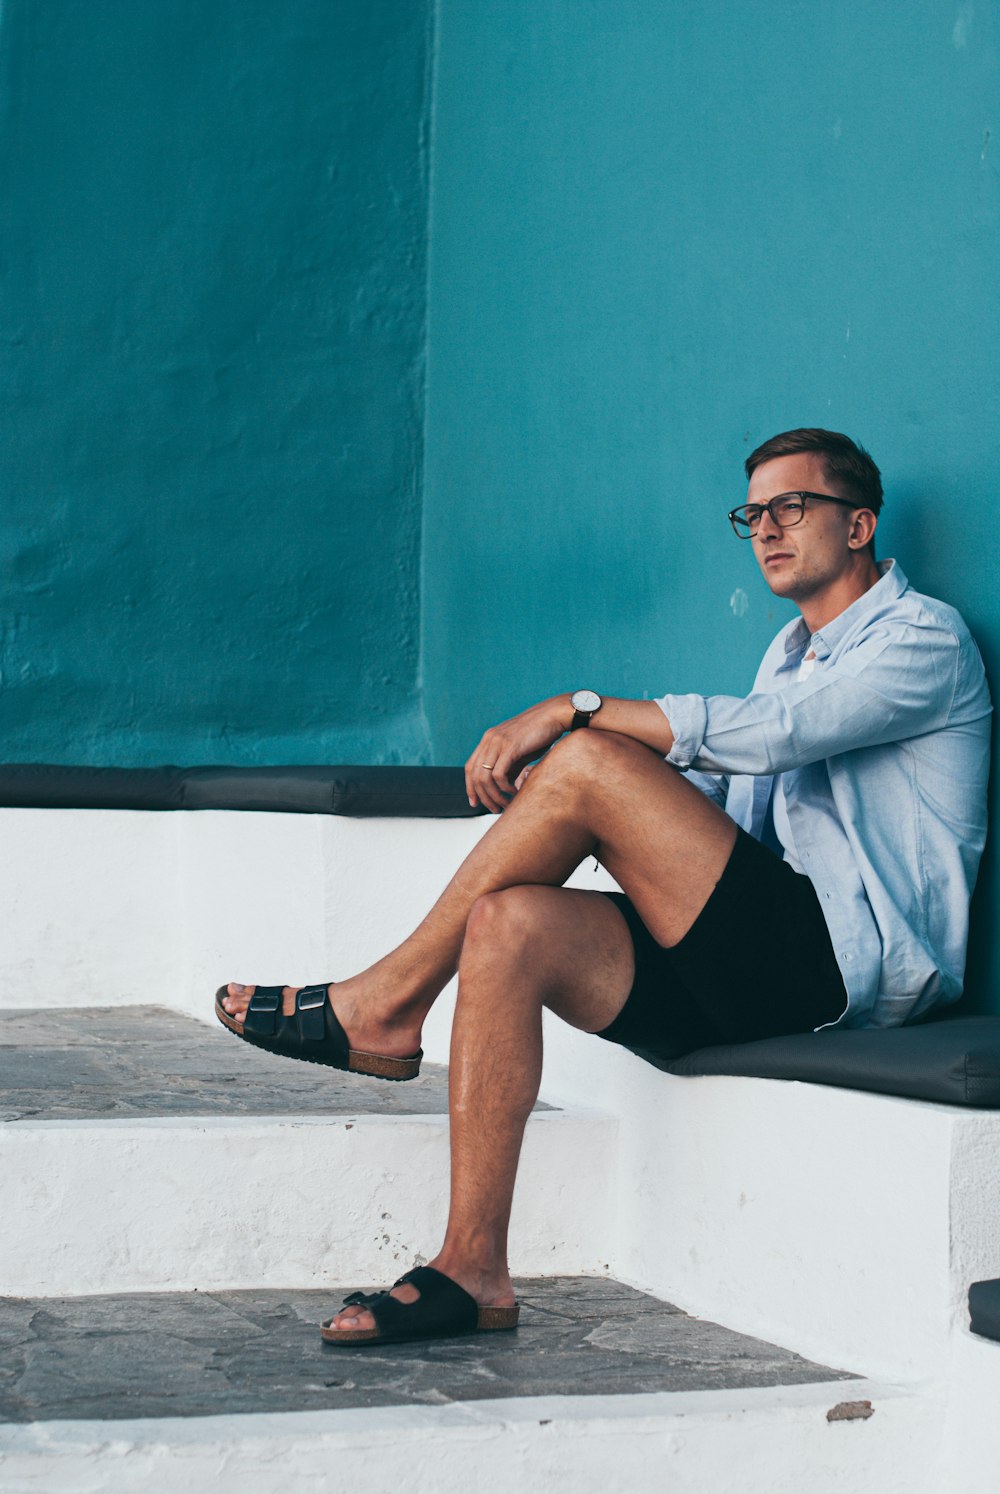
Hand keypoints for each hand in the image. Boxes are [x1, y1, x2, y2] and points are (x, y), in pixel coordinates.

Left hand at [465, 697, 569, 811]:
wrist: (554, 716)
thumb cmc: (539, 735)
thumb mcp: (519, 753)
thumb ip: (508, 767)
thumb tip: (502, 788)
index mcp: (488, 740)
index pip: (470, 767)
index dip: (470, 787)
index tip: (475, 803)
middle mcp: (489, 739)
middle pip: (474, 775)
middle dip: (482, 796)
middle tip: (494, 809)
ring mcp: (498, 742)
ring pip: (484, 777)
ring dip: (494, 795)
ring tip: (505, 804)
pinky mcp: (510, 746)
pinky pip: (499, 774)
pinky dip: (504, 787)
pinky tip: (514, 791)